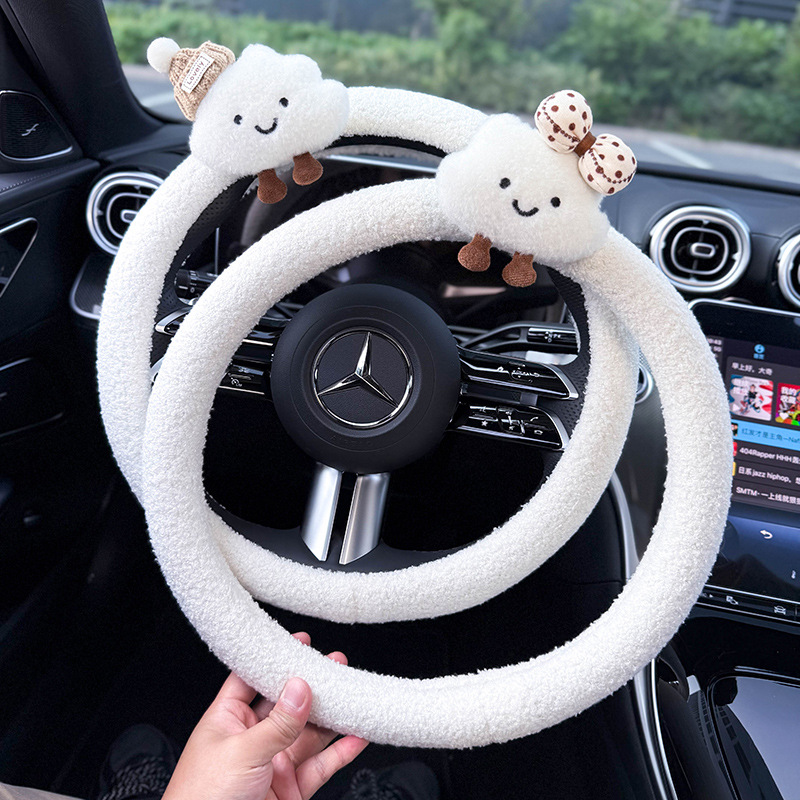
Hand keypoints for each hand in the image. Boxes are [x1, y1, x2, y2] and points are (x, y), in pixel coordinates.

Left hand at [162, 632, 367, 799]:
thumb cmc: (202, 799)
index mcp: (228, 720)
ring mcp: (274, 763)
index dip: (274, 659)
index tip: (299, 642)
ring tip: (354, 692)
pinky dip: (342, 751)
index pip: (252, 679)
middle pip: (288, 703)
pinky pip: (321, 765)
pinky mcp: (291, 789)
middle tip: (336, 664)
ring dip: (332, 715)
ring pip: (309, 733)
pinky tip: (358, 735)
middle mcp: (252, 738)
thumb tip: (300, 688)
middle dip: (313, 684)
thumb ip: (277, 724)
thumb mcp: (241, 753)